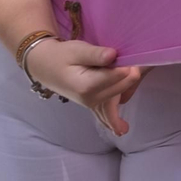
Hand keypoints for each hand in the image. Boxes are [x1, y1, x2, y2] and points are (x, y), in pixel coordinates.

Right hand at [23, 39, 145, 135]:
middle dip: (131, 75)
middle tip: (135, 63)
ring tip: (133, 111)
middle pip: (120, 87)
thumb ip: (96, 54)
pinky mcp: (92, 104)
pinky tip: (122, 131)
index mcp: (86, 86)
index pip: (117, 76)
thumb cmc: (61, 56)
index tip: (130, 57)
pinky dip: (113, 122)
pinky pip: (104, 115)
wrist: (45, 66)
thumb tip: (113, 55)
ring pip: (116, 100)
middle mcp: (90, 99)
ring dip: (128, 92)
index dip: (127, 66)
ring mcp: (91, 104)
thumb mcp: (77, 50)